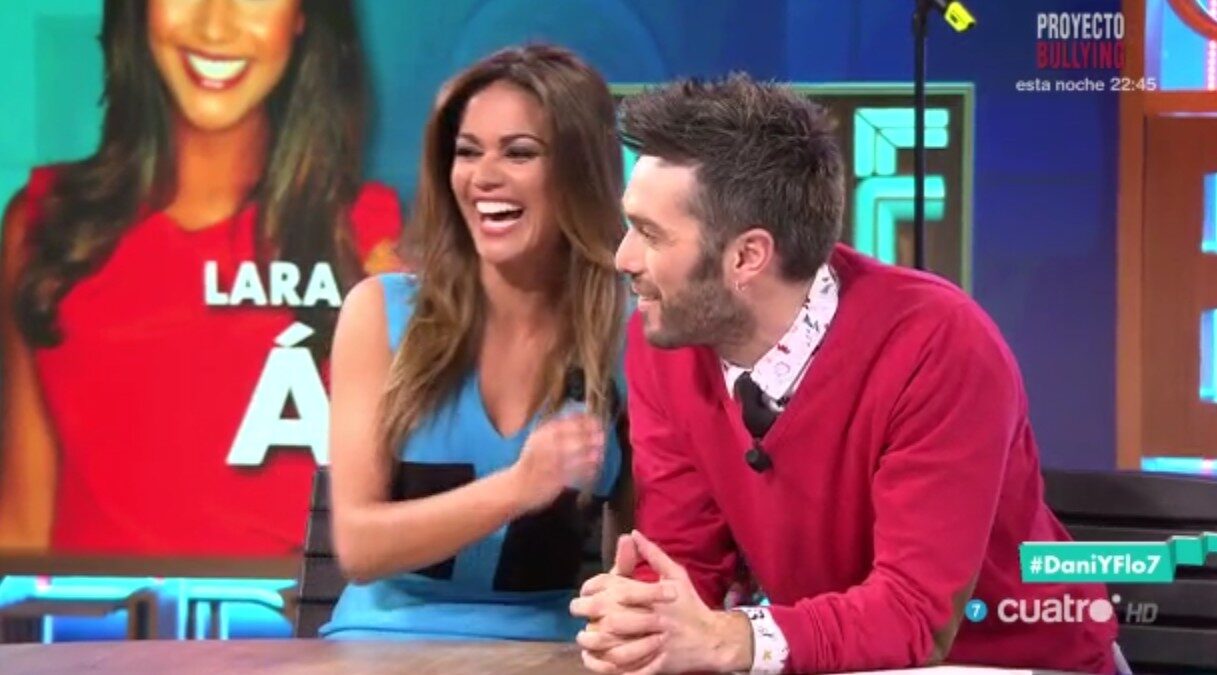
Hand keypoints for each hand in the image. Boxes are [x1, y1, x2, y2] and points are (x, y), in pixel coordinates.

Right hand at [509, 412, 604, 512]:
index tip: (596, 420)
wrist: (516, 488)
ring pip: (574, 457)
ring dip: (590, 454)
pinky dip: (586, 471)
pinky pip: (574, 474)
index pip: (563, 424)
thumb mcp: (537, 441)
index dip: (582, 422)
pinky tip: (595, 469)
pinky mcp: (554, 481)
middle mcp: (543, 449)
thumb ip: (555, 430)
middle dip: (588, 437)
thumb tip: (581, 417)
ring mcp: (549, 465)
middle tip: (602, 435)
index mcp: (539, 436)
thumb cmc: (531, 462)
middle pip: (570, 440)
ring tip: (600, 453)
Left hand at [576, 531, 752, 673]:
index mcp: (654, 595)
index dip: (593, 588)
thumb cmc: (691, 605)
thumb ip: (653, 555)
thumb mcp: (676, 575)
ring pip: (616, 648)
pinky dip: (607, 668)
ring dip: (595, 645)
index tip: (583, 592)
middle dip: (588, 615)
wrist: (714, 639)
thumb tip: (632, 533)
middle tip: (577, 613)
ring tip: (584, 639)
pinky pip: (627, 669)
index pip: (615, 588)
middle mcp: (653, 618)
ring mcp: (656, 644)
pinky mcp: (657, 664)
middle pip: (611, 618)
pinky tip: (595, 660)